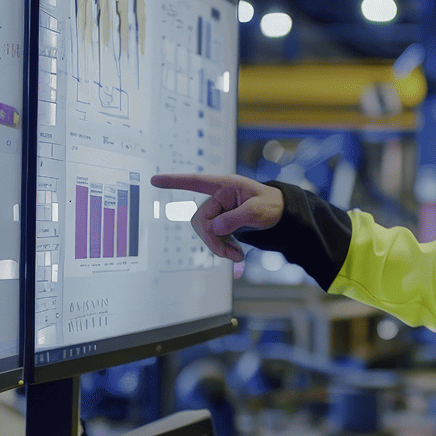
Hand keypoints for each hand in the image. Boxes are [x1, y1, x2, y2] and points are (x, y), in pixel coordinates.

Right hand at [150, 173, 284, 262]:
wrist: (281, 215)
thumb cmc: (272, 205)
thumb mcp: (258, 211)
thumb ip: (235, 218)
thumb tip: (213, 228)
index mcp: (226, 186)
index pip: (196, 182)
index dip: (174, 181)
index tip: (154, 180)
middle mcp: (218, 197)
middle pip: (200, 219)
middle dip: (212, 240)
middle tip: (230, 253)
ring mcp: (218, 210)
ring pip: (204, 232)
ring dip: (218, 246)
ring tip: (236, 255)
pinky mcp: (220, 222)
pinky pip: (212, 237)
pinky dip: (222, 248)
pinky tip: (236, 253)